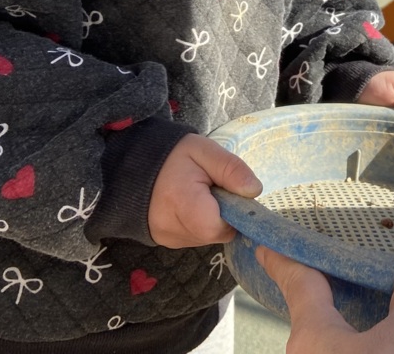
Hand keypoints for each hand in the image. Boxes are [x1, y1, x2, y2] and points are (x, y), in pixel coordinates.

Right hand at [148, 134, 261, 248]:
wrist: (138, 165)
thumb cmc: (175, 156)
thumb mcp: (205, 151)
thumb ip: (231, 168)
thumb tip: (255, 191)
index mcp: (180, 200)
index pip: (216, 226)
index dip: (232, 213)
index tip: (229, 193)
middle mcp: (170, 227)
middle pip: (214, 233)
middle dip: (224, 215)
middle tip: (215, 190)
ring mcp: (167, 238)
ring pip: (207, 238)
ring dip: (213, 220)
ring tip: (202, 196)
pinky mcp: (167, 241)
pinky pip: (196, 238)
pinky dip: (201, 224)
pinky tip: (193, 206)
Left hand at [258, 248, 393, 353]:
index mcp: (312, 333)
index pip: (298, 282)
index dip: (286, 258)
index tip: (267, 244)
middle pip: (310, 317)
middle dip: (324, 298)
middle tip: (335, 276)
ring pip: (324, 348)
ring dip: (344, 332)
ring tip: (369, 317)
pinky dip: (355, 351)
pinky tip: (378, 352)